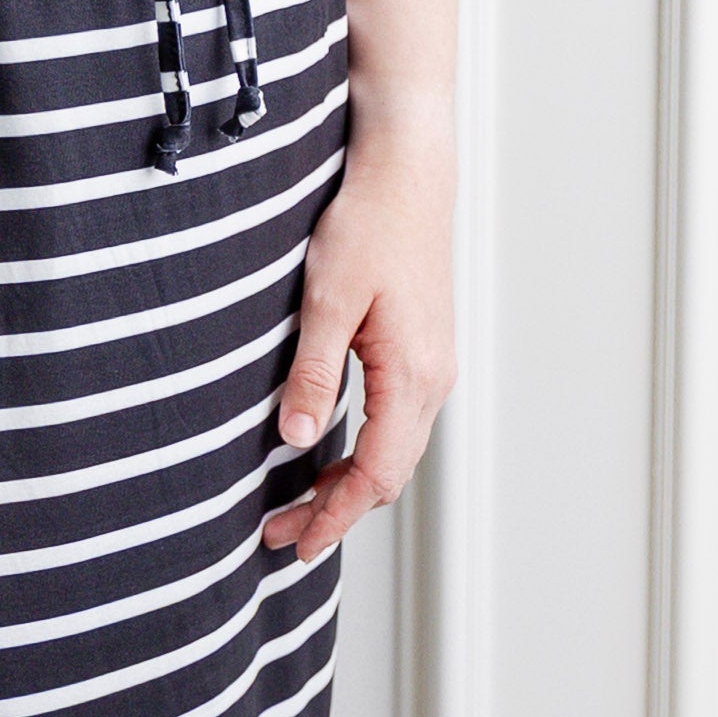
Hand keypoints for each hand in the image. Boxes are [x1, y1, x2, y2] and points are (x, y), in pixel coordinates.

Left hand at [262, 122, 455, 560]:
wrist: (407, 173)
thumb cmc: (368, 225)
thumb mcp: (327, 302)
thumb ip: (313, 375)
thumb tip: (298, 440)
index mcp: (411, 376)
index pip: (375, 475)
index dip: (333, 516)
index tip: (295, 543)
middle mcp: (433, 380)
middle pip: (389, 473)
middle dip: (337, 510)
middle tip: (284, 535)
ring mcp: (434, 365)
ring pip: (396, 450)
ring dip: (351, 483)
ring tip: (301, 504)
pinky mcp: (424, 349)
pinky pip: (399, 422)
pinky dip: (366, 451)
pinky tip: (333, 451)